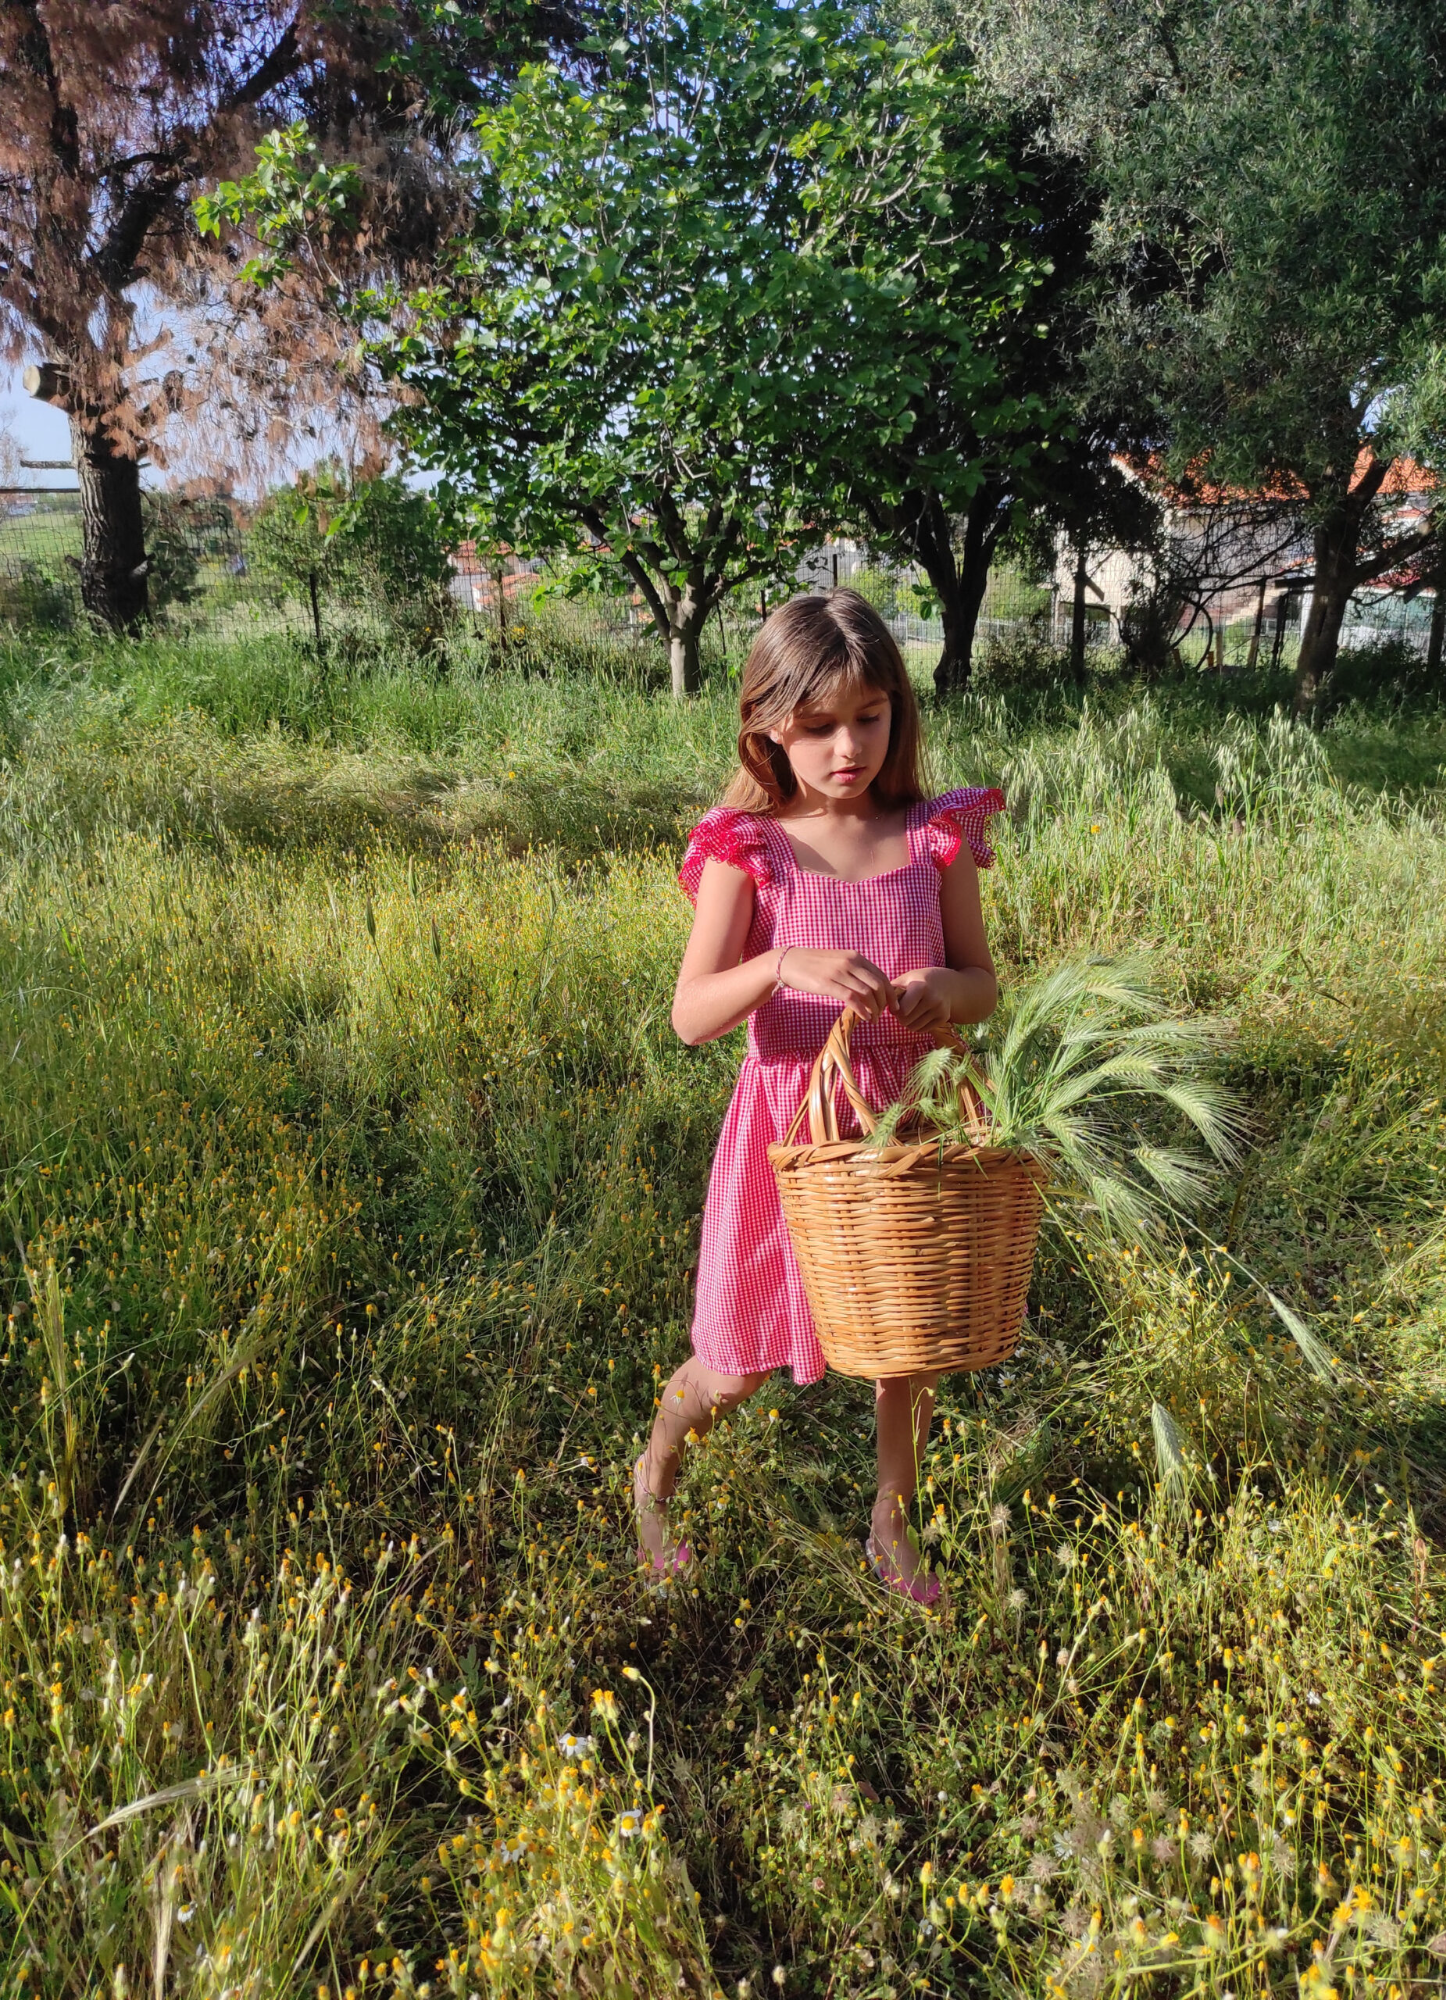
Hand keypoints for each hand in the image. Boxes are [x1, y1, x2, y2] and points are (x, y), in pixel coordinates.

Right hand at [777, 947, 896, 1020]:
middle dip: (885, 1003)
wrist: (790, 962)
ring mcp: (839, 972)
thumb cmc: (815, 965)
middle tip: (884, 1015)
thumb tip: (871, 987)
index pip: (881, 976)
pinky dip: (862, 1010)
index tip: (893, 1006)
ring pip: (867, 993)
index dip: (890, 993)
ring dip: (874, 1009)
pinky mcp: (828, 984)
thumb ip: (855, 971)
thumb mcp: (839, 962)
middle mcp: (850, 962)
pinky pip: (852, 998)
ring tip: (874, 1019)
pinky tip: (865, 1018)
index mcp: (855, 957)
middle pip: (878, 985)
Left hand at [892, 967, 953, 1034]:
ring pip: (912, 1028)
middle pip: (905, 1021)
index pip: (903, 1010)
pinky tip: (919, 1014)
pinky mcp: (944, 1018)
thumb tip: (879, 1005)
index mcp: (922, 986)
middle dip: (900, 1016)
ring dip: (907, 1022)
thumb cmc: (921, 980)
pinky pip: (921, 1030)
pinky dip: (917, 1025)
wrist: (948, 983)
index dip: (895, 1009)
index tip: (896, 1004)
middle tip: (902, 1008)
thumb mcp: (907, 978)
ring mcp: (940, 1009)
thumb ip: (892, 990)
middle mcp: (933, 999)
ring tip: (911, 1011)